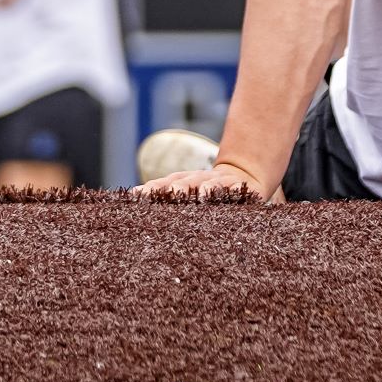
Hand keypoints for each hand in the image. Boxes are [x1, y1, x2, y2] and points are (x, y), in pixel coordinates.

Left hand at [136, 162, 269, 200]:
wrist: (243, 175)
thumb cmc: (208, 194)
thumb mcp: (190, 197)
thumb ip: (169, 202)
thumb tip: (140, 206)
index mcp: (184, 182)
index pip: (164, 184)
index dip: (152, 189)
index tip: (137, 195)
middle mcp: (199, 180)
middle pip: (184, 181)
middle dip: (175, 187)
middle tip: (167, 194)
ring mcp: (219, 182)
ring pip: (209, 183)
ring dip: (203, 188)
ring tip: (201, 195)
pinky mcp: (239, 187)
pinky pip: (236, 188)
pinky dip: (232, 189)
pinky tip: (231, 193)